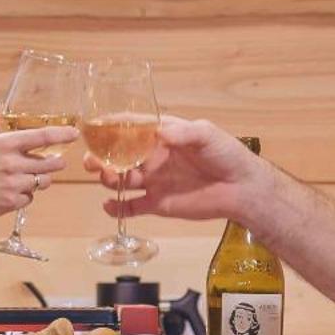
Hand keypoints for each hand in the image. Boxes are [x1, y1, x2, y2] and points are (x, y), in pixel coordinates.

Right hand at [0, 102, 76, 228]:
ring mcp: (12, 184)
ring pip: (43, 182)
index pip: (42, 136)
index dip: (62, 134)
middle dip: (55, 163)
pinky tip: (9, 192)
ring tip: (23, 178)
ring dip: (39, 180)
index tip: (75, 133)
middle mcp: (11, 163)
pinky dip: (24, 196)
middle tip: (52, 162)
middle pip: (52, 163)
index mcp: (3, 143)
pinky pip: (29, 199)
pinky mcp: (9, 203)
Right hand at [84, 116, 262, 221]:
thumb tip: (159, 131)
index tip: (93, 126)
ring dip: (106, 178)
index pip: (131, 128)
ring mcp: (153, 181)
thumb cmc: (226, 154)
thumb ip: (182, 133)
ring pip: (119, 180)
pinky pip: (131, 207)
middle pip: (118, 156)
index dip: (111, 127)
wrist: (241, 188)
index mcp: (161, 136)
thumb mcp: (206, 134)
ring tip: (106, 178)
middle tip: (93, 160)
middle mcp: (152, 157)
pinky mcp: (157, 204)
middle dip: (101, 156)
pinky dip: (116, 208)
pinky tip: (109, 205)